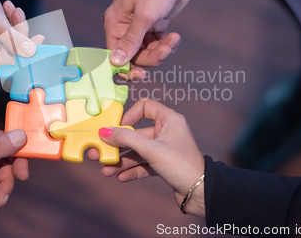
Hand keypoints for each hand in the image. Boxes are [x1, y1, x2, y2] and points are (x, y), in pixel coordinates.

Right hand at [0, 0, 44, 67]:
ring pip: (16, 40)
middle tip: (19, 15)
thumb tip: (31, 52)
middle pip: (14, 51)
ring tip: (11, 8)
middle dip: (19, 32)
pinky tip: (8, 7)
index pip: (8, 62)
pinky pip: (13, 31)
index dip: (24, 53)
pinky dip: (13, 19)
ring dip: (17, 23)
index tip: (39, 40)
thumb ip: (13, 39)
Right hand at [87, 98, 205, 215]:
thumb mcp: (151, 149)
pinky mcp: (163, 164)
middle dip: (118, 146)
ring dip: (122, 161)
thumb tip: (104, 131)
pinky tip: (121, 177)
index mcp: (169, 120)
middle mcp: (167, 131)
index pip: (145, 107)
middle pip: (136, 134)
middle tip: (99, 153)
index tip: (117, 129)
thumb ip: (127, 139)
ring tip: (107, 171)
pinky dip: (132, 170)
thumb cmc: (181, 165)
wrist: (200, 192)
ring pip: (138, 152)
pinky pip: (144, 164)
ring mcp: (165, 149)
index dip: (129, 116)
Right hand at [105, 0, 209, 78]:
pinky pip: (158, 43)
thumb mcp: (144, 16)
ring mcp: (142, 25)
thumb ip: (131, 41)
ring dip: (162, 50)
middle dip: (151, 56)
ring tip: (173, 39)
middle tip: (165, 49)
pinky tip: (174, 36)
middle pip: (134, 55)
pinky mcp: (156, 23)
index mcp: (115, 22)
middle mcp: (126, 25)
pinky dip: (167, 44)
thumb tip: (115, 62)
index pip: (115, 54)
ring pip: (148, 51)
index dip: (126, 66)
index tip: (140, 75)